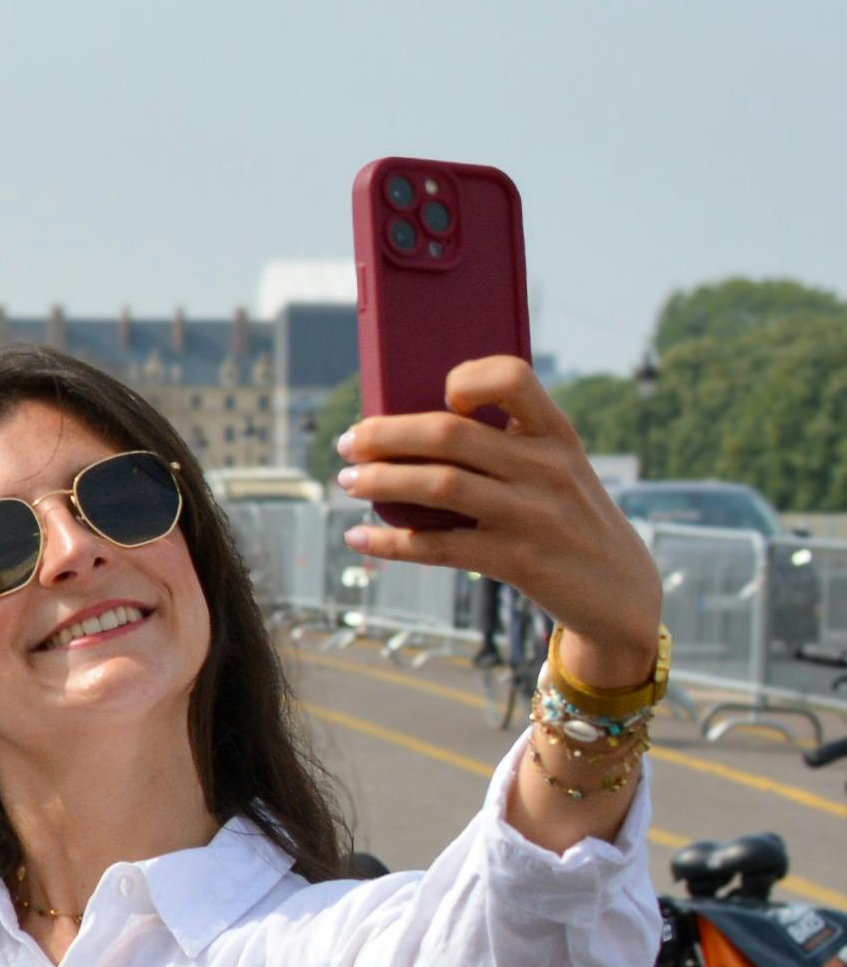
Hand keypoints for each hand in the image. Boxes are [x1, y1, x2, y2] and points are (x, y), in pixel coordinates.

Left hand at [337, 355, 663, 674]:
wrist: (621, 589)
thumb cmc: (566, 515)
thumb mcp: (555, 469)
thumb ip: (504, 445)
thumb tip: (404, 430)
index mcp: (556, 433)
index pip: (512, 378)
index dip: (467, 377)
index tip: (436, 394)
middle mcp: (547, 468)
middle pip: (450, 433)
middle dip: (385, 434)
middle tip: (347, 443)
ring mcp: (533, 515)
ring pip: (440, 485)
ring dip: (380, 481)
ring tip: (346, 481)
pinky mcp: (518, 560)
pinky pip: (440, 546)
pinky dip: (391, 542)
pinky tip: (358, 537)